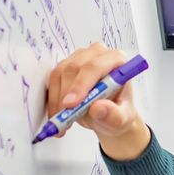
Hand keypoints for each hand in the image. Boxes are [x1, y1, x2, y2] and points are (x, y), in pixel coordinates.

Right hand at [43, 43, 149, 159]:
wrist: (107, 113)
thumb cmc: (116, 112)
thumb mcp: (120, 120)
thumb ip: (113, 115)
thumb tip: (98, 108)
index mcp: (116, 60)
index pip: (95, 67)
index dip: (81, 85)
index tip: (71, 104)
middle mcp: (97, 54)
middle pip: (75, 68)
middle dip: (67, 94)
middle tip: (64, 116)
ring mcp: (79, 57)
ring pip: (61, 73)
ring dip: (58, 99)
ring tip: (64, 120)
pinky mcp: (65, 65)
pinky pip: (53, 80)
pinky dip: (53, 99)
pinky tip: (57, 114)